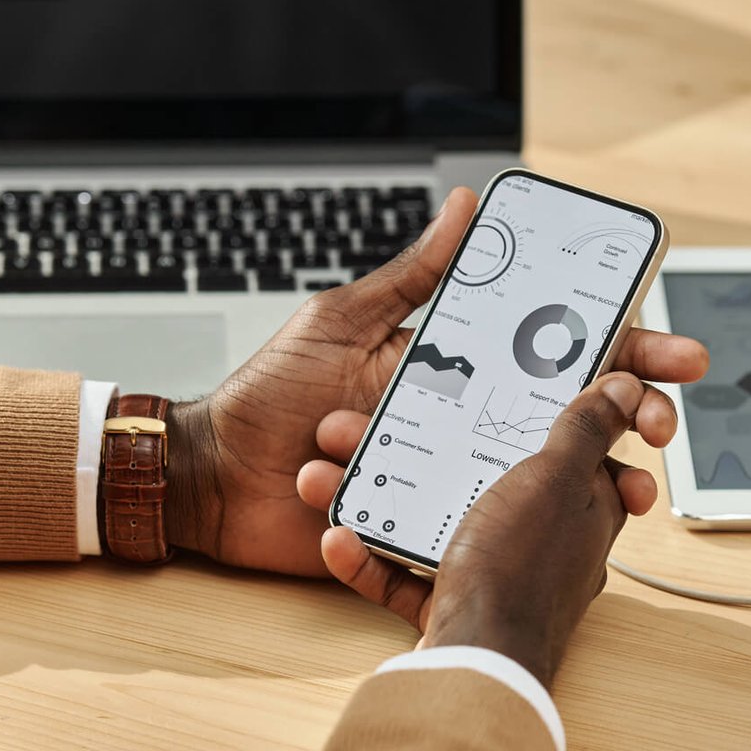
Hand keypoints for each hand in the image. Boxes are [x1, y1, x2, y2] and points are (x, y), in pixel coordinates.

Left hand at [164, 187, 482, 575]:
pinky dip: (370, 527)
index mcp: (422, 377)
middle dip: (439, 429)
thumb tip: (464, 206)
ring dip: (377, 464)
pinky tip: (327, 501)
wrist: (211, 476)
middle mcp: (424, 434)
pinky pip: (408, 543)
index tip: (538, 354)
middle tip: (386, 412)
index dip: (519, 363)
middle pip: (478, 439)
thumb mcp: (339, 323)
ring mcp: (407, 488)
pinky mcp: (387, 535)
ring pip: (443, 492)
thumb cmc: (267, 394)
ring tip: (324, 445)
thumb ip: (408, 276)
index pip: (492, 369)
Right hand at [298, 375, 688, 686]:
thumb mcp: (554, 481)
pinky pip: (407, 573)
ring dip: (389, 497)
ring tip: (345, 470)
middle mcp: (546, 543)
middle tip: (401, 422)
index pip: (582, 449)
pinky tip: (342, 537)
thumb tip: (624, 389)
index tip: (516, 387)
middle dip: (440, 449)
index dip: (554, 414)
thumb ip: (584, 433)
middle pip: (493, 478)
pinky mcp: (453, 606)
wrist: (476, 664)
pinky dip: (373, 558)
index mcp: (584, 507)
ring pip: (439, 521)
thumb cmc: (520, 573)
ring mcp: (497, 575)